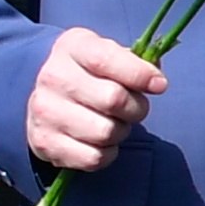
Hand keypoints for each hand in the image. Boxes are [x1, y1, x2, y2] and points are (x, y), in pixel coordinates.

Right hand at [27, 28, 166, 173]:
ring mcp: (46, 112)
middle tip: (135, 108)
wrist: (49, 99)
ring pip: (105, 132)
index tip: (159, 85)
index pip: (106, 60)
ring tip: (115, 123)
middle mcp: (53, 77)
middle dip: (136, 108)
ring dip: (121, 131)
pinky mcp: (46, 143)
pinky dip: (107, 154)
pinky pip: (94, 158)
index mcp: (72, 47)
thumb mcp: (110, 54)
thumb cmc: (91, 74)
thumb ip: (136, 61)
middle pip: (113, 99)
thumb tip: (156, 80)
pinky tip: (102, 142)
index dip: (139, 74)